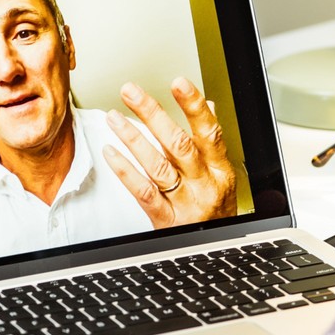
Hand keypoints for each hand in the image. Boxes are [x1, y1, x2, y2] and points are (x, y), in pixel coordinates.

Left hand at [103, 79, 239, 227]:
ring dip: (133, 138)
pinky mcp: (166, 220)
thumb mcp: (223, 176)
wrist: (214, 250)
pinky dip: (125, 171)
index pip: (209, 132)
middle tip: (131, 92)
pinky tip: (111, 152)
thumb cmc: (217, 212)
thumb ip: (212, 142)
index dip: (194, 106)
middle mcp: (204, 184)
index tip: (179, 83)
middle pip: (178, 144)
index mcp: (220, 170)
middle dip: (153, 114)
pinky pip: (143, 192)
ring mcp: (185, 203)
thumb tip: (209, 107)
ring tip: (114, 117)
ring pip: (158, 166)